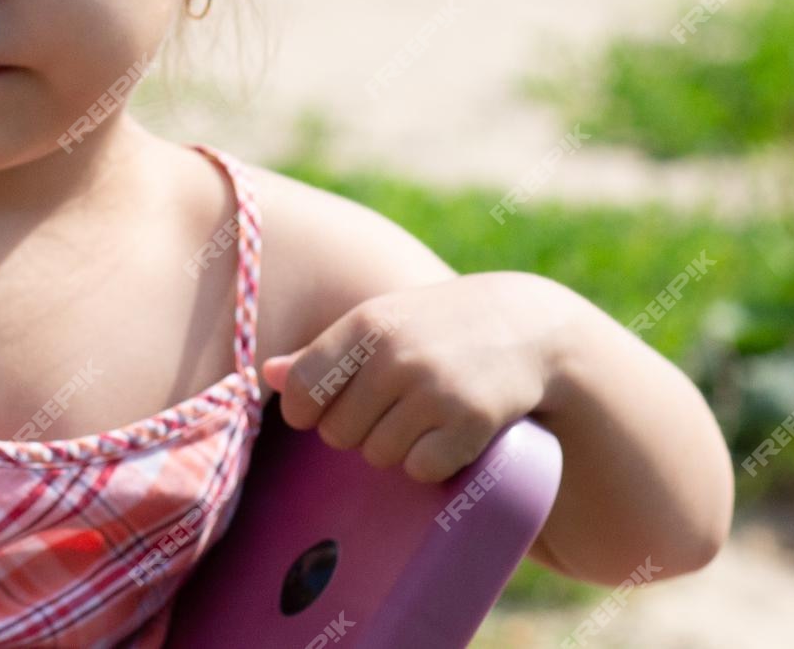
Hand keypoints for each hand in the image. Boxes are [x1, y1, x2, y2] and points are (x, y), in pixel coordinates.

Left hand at [260, 271, 571, 483]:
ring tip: (420, 416)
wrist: (526, 326)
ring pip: (378, 456)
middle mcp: (395, 356)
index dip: (306, 409)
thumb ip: (321, 352)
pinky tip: (447, 434)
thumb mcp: (378, 324)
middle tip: (389, 408)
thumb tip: (267, 374)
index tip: (327, 405)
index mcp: (364, 326)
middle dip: (357, 430)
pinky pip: (421, 470)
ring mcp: (434, 390)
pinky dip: (431, 463)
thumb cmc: (433, 326)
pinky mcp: (471, 422)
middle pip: (338, 434)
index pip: (301, 391)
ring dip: (395, 448)